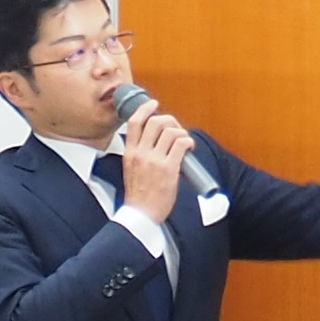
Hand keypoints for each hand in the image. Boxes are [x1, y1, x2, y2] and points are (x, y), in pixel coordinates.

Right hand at [115, 104, 194, 225]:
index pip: (134, 122)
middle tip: (175, 128)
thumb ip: (139, 154)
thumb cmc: (139, 197)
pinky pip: (180, 144)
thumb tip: (155, 142)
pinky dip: (188, 141)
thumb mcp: (130, 170)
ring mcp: (155, 160)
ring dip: (181, 132)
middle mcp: (141, 153)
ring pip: (170, 131)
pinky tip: (189, 146)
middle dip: (169, 120)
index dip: (145, 109)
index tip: (153, 105)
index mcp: (130, 153)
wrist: (141, 215)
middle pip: (155, 122)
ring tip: (184, 140)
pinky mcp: (169, 168)